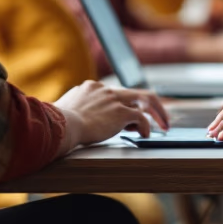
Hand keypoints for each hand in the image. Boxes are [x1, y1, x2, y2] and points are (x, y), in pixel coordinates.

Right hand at [53, 80, 169, 154]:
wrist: (61, 125)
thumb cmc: (58, 123)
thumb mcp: (65, 109)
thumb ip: (74, 107)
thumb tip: (71, 114)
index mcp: (91, 88)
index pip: (115, 94)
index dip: (125, 105)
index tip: (132, 113)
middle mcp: (105, 90)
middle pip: (135, 93)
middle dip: (151, 105)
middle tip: (161, 116)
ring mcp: (114, 100)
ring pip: (144, 101)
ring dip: (156, 113)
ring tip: (164, 125)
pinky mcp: (120, 113)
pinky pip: (140, 118)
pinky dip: (145, 127)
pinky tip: (145, 136)